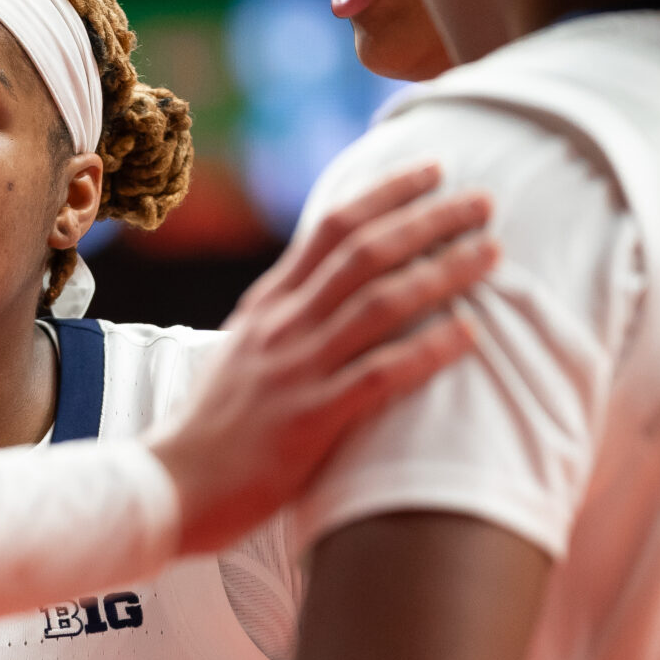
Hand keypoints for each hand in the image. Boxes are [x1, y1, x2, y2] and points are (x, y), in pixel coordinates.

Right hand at [149, 162, 494, 552]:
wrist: (167, 487)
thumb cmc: (213, 429)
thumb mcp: (243, 351)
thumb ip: (287, 319)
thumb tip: (334, 292)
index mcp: (268, 304)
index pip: (332, 227)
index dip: (387, 194)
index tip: (433, 172)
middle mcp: (283, 324)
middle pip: (366, 251)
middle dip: (430, 219)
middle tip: (484, 202)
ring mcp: (296, 369)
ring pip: (381, 302)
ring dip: (442, 272)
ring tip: (492, 254)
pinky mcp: (310, 420)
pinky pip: (380, 374)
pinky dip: (428, 350)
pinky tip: (470, 336)